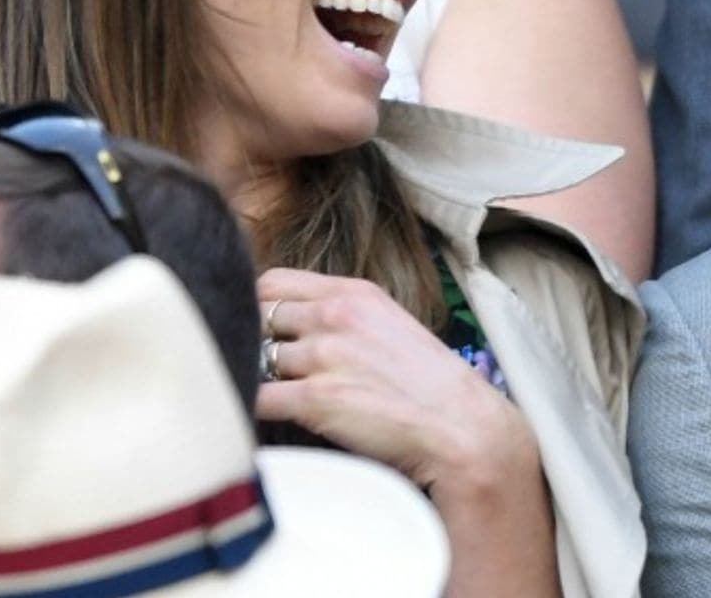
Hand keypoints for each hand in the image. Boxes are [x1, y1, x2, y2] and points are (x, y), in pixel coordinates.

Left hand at [255, 267, 538, 496]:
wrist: (460, 427)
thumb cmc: (428, 385)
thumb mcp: (389, 326)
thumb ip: (343, 317)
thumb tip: (292, 327)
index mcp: (355, 293)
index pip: (273, 282)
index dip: (256, 307)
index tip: (257, 329)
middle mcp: (336, 315)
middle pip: (257, 317)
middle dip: (252, 342)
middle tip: (261, 368)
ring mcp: (325, 356)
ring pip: (256, 357)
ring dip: (260, 379)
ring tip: (275, 398)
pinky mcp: (316, 399)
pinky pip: (257, 397)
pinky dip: (250, 409)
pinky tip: (260, 419)